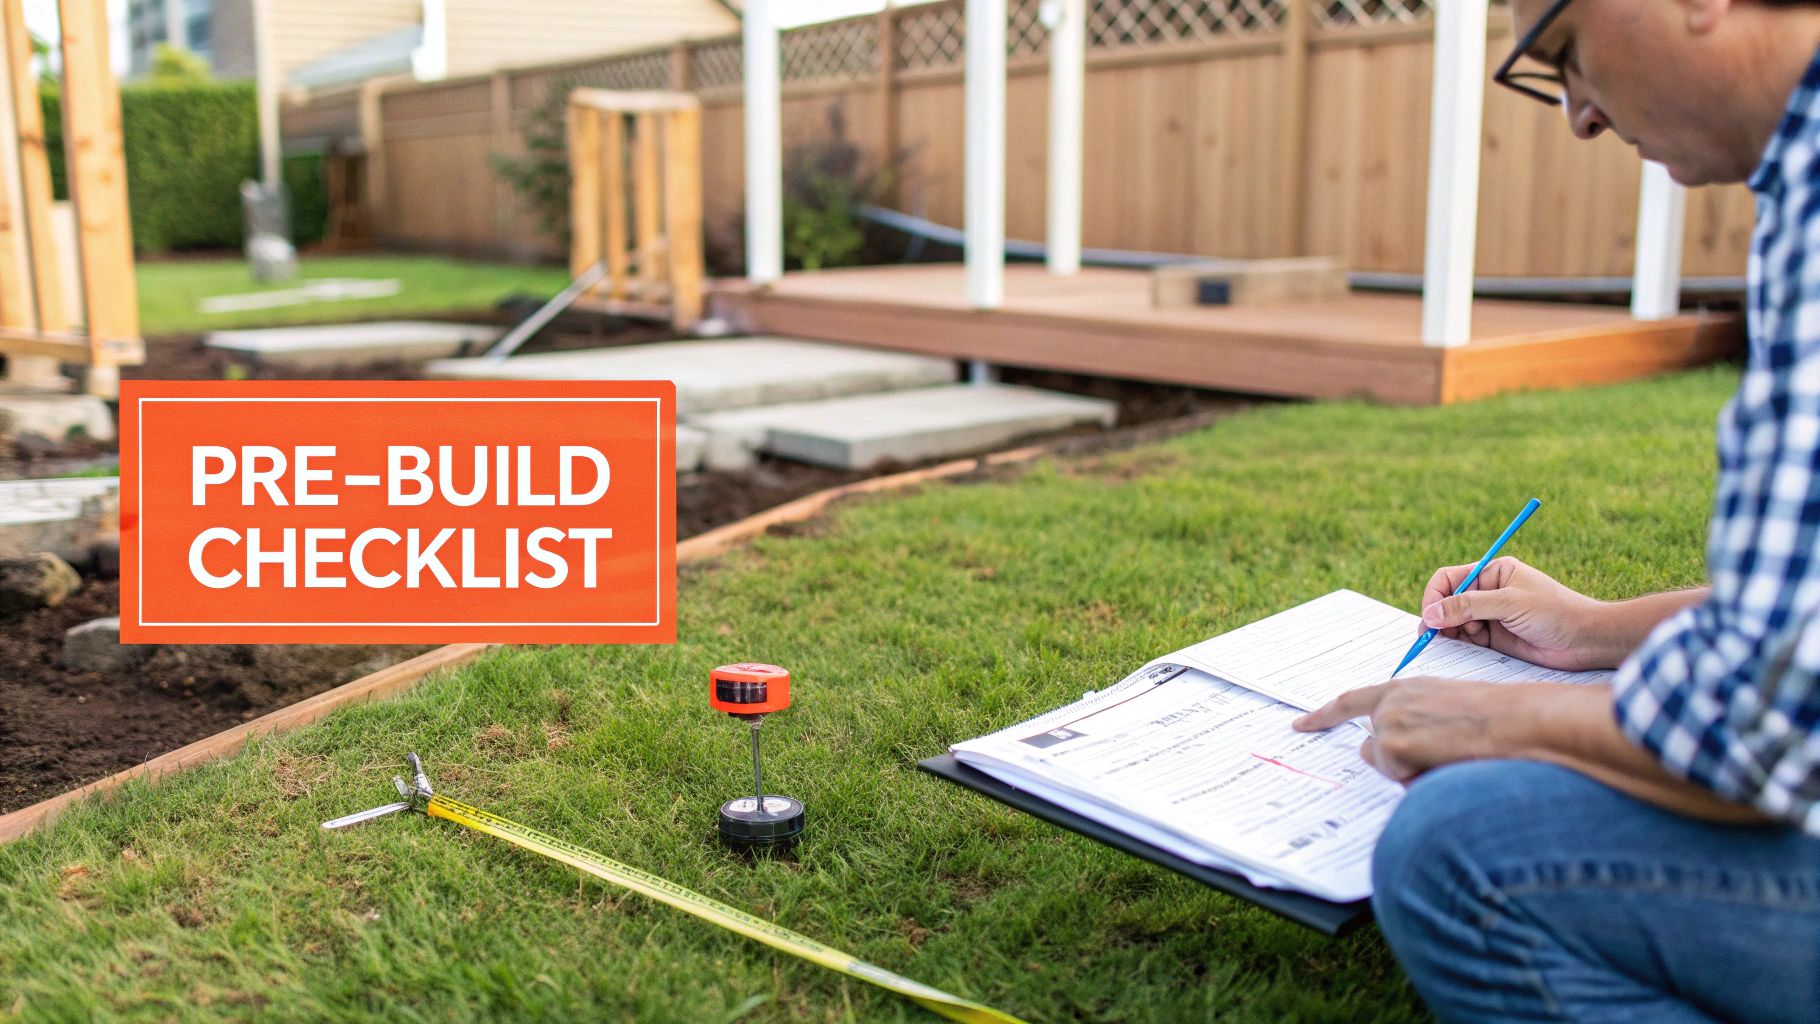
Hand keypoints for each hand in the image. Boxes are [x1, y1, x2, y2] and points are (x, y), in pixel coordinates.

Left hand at [1291, 678, 1526, 782]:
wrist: (1520, 720)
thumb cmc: (1499, 718)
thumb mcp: (1450, 709)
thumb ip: (1417, 721)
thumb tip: (1396, 747)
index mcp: (1406, 687)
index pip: (1352, 701)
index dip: (1323, 715)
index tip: (1299, 724)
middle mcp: (1391, 701)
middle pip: (1372, 747)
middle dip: (1397, 761)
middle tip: (1439, 755)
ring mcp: (1389, 722)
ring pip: (1388, 766)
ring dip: (1413, 772)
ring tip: (1453, 756)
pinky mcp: (1394, 745)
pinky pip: (1401, 780)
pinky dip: (1422, 781)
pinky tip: (1450, 764)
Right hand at [1420, 557, 1613, 670]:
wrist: (1586, 641)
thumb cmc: (1555, 613)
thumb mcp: (1510, 603)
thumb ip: (1468, 607)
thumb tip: (1431, 614)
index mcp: (1493, 572)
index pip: (1450, 579)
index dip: (1435, 596)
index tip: (1430, 617)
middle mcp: (1488, 592)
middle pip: (1448, 602)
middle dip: (1439, 617)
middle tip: (1432, 636)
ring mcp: (1490, 616)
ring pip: (1454, 623)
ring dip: (1449, 633)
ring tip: (1455, 643)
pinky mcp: (1494, 638)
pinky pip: (1467, 640)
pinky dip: (1460, 645)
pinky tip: (1465, 649)